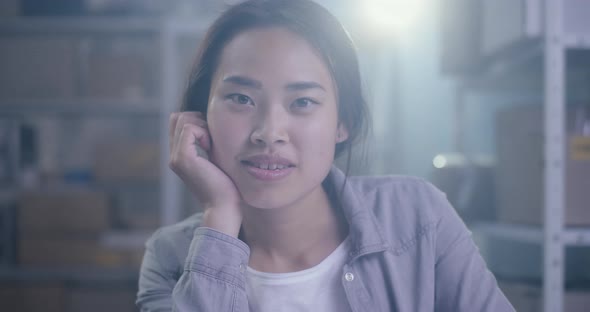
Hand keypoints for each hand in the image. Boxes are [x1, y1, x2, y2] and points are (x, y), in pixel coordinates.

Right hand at [169, 112, 241, 236]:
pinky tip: (211, 148)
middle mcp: (174, 155)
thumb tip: (213, 124)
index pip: (178, 122)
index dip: (196, 120)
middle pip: (178, 118)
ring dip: (202, 126)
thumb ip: (209, 144)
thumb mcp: (216, 160)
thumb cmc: (226, 186)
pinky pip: (190, 128)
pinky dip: (204, 132)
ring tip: (211, 145)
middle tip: (212, 139)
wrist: (224, 207)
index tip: (212, 137)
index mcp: (180, 156)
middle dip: (198, 120)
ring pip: (183, 119)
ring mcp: (176, 157)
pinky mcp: (183, 158)